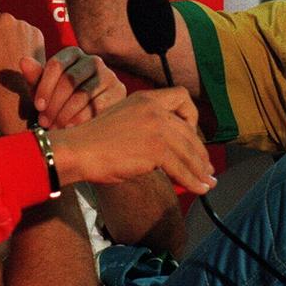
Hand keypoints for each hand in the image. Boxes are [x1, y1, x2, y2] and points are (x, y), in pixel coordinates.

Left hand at [20, 46, 126, 128]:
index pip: (56, 65)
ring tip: (55, 127)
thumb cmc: (59, 100)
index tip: (37, 107)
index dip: (45, 87)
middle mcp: (93, 60)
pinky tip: (71, 128)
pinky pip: (98, 106)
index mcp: (73, 54)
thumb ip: (35, 76)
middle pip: (70, 80)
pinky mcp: (118, 92)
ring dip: (65, 114)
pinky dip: (82, 119)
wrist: (87, 117)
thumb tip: (23, 61)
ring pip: (83, 94)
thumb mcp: (45, 90)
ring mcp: (108, 75)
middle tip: (45, 122)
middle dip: (54, 103)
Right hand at [48, 87, 213, 194]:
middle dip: (200, 152)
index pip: (181, 97)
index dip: (191, 116)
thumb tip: (170, 151)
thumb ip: (147, 127)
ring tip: (207, 183)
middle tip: (207, 168)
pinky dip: (193, 180)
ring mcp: (155, 127)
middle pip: (189, 130)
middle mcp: (153, 108)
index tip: (191, 134)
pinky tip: (198, 189)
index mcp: (145, 98)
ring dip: (200, 170)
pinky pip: (181, 167)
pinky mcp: (155, 148)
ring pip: (189, 151)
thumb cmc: (94, 142)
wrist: (77, 150)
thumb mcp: (124, 121)